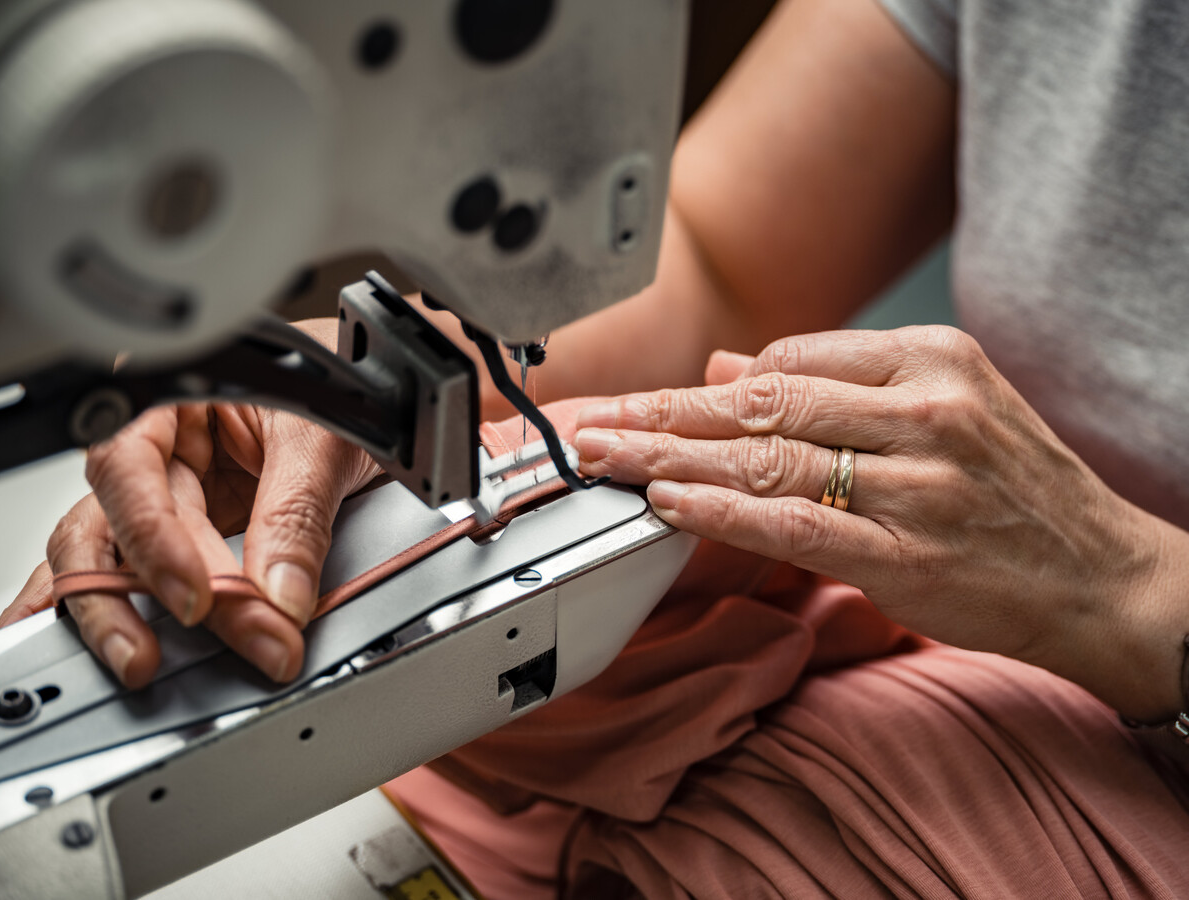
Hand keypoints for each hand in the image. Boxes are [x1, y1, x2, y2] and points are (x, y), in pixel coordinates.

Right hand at [0, 320, 380, 687]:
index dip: (152, 537)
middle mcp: (162, 446)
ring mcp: (176, 492)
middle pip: (117, 524)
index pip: (132, 468)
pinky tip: (120, 646)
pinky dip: (130, 612)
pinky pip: (150, 576)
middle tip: (154, 655)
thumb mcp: (327, 437)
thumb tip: (279, 594)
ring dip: (115, 614)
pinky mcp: (198, 532)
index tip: (197, 595)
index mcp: (175, 397)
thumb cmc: (347, 384)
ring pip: (113, 556)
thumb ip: (298, 513)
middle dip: (133, 595)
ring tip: (135, 662)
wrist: (387, 394)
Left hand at [573, 326, 1188, 719]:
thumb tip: (729, 365)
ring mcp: (917, 481)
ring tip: (606, 458)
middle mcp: (924, 408)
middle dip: (664, 413)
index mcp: (932, 358)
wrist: (1103, 577)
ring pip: (766, 456)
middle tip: (594, 423)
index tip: (646, 400)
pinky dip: (721, 509)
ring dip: (671, 457)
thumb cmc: (1017, 492)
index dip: (702, 385)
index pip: (788, 359)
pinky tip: (667, 502)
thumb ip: (836, 384)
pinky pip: (792, 522)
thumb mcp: (946, 406)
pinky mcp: (909, 551)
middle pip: (761, 401)